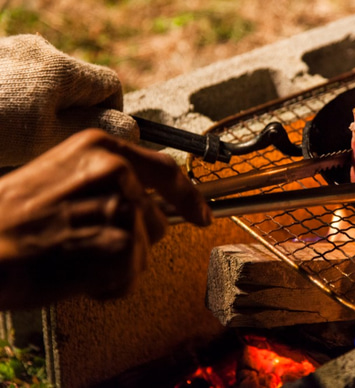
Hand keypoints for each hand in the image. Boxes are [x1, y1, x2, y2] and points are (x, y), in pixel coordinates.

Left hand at [0, 34, 138, 166]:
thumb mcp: (49, 137)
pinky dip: (19, 103)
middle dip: (70, 114)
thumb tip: (132, 127)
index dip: (109, 114)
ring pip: (49, 86)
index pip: (111, 86)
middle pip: (78, 86)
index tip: (90, 137)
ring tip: (16, 133)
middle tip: (44, 141)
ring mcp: (12, 50)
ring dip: (43, 110)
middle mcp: (40, 49)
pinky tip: (2, 121)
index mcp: (62, 68)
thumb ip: (95, 128)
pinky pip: (22, 83)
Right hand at [0, 129, 210, 308]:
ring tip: (74, 256)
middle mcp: (117, 172)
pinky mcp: (121, 247)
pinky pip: (130, 277)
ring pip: (144, 250)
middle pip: (158, 219)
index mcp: (101, 149)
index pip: (166, 170)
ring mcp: (121, 208)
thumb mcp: (62, 176)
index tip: (202, 213)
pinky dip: (107, 285)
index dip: (190, 196)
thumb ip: (108, 181)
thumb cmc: (10, 218)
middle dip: (132, 238)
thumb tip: (147, 201)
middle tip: (86, 242)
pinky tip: (75, 274)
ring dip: (116, 262)